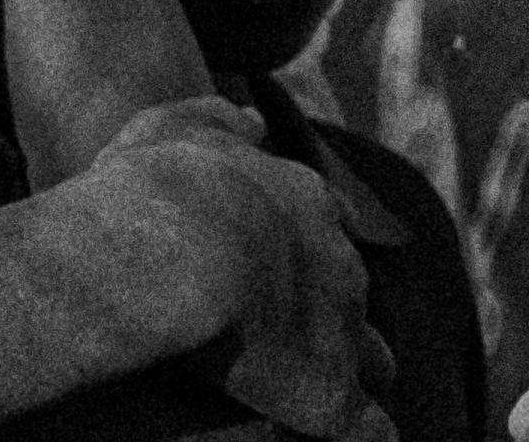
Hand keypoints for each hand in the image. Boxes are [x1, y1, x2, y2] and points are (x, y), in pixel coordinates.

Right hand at [84, 99, 381, 441]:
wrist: (171, 254)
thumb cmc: (153, 190)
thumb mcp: (168, 128)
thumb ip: (210, 118)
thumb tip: (250, 119)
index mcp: (303, 201)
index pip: (323, 226)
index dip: (295, 251)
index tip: (261, 266)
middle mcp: (339, 264)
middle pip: (352, 294)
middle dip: (324, 310)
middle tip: (271, 327)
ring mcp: (344, 331)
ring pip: (375, 359)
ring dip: (349, 371)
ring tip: (305, 387)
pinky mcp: (334, 396)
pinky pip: (370, 429)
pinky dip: (355, 431)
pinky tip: (325, 433)